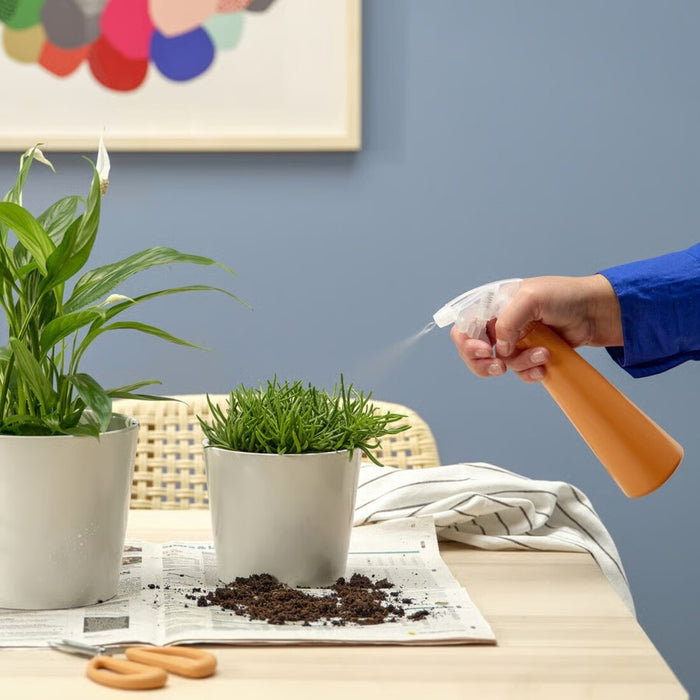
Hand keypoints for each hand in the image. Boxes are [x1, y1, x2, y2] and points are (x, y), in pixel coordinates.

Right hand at [450, 274, 622, 382]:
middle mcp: (499, 323)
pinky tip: (544, 365)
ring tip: (542, 355)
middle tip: (501, 367)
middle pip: (472, 351)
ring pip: (498, 364)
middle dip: (484, 363)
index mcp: (493, 305)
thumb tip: (500, 349)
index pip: (464, 326)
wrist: (595, 313)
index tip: (487, 351)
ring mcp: (514, 341)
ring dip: (519, 364)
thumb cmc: (565, 296)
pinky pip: (518, 372)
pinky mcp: (528, 354)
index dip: (468, 342)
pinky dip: (529, 372)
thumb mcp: (531, 298)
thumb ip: (507, 321)